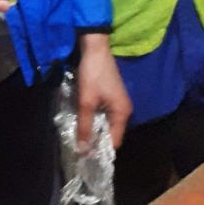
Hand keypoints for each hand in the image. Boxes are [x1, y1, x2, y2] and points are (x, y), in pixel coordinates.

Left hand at [76, 32, 131, 150]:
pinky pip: (104, 115)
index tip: (85, 156)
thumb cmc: (92, 74)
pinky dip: (95, 120)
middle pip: (111, 134)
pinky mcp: (111, 97)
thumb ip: (85, 126)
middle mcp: (124, 110)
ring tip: (80, 137)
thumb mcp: (86, 101)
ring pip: (106, 124)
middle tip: (80, 148)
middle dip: (96, 141)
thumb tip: (82, 150)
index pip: (114, 141)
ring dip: (94, 130)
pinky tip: (84, 121)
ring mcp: (118, 103)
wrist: (95, 47)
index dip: (100, 150)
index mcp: (122, 113)